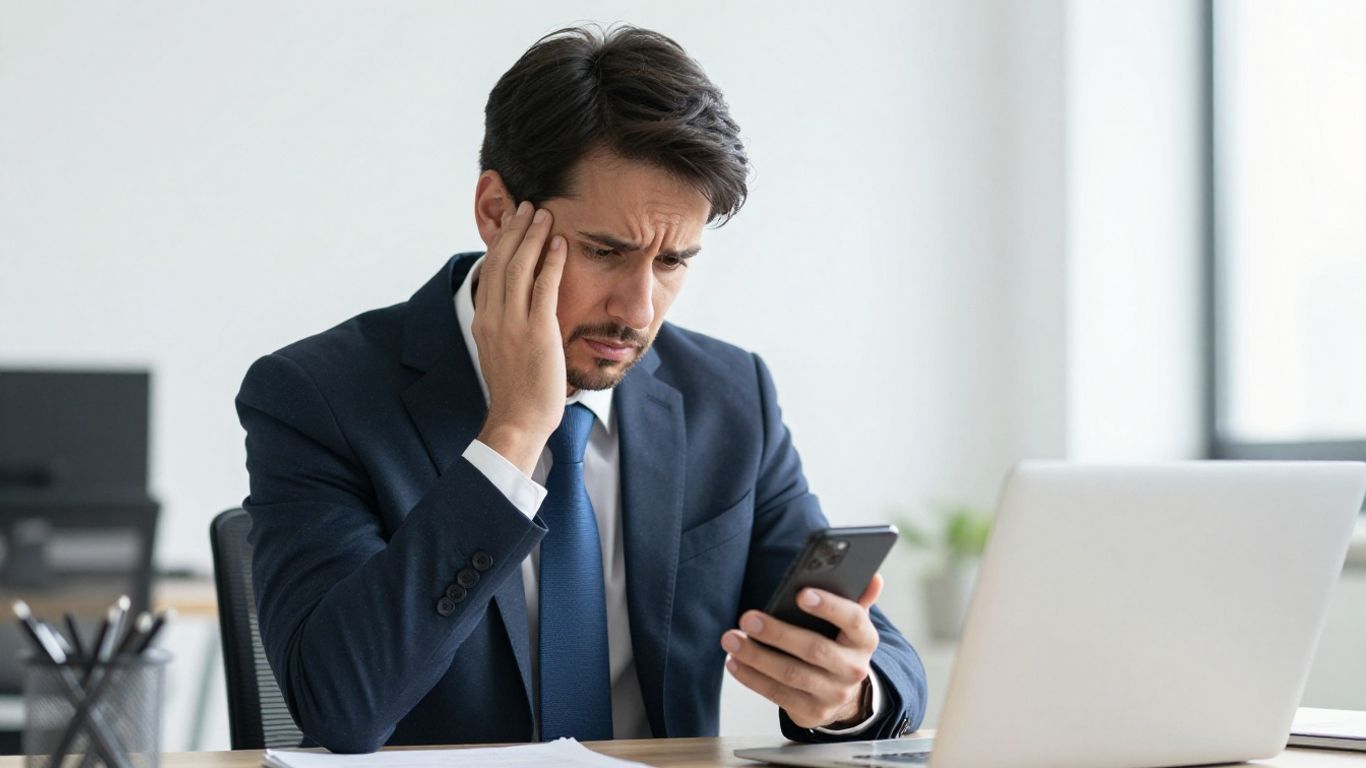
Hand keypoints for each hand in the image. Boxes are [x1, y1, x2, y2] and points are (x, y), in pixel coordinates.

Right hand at [471, 200, 568, 475]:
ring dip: (533, 238)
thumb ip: (506, 324)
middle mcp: (494, 317)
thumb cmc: (517, 391)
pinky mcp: (537, 333)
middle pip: (501, 261)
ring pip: (519, 268)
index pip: (489, 270)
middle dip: (515, 230)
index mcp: (483, 320)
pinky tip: (560, 245)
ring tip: (544, 215)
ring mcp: (514, 325)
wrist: (518, 419)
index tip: (512, 222)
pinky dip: (551, 263)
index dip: (501, 241)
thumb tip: (516, 305)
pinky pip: (544, 289)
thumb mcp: (501, 351)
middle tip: (528, 207)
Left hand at [721, 573, 883, 728]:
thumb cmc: (839, 645)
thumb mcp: (851, 624)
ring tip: (732, 639)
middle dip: (778, 633)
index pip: (852, 619)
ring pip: (791, 674)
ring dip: (756, 657)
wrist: (844, 695)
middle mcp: (854, 669)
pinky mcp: (812, 712)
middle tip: (748, 618)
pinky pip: (777, 694)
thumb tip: (874, 577)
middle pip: (814, 649)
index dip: (829, 606)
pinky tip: (735, 662)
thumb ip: (858, 598)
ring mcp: (834, 694)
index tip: (800, 594)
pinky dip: (752, 678)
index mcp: (865, 639)